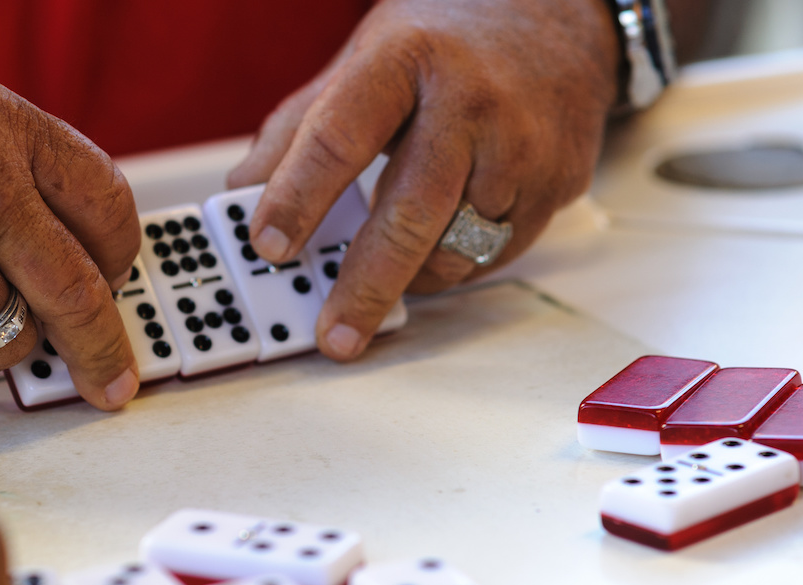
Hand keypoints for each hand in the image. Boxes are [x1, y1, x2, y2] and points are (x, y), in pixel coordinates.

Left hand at [228, 0, 618, 359]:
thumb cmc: (447, 40)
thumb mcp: (363, 57)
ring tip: (383, 275)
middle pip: (411, 213)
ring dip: (412, 277)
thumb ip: (299, 126)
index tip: (268, 245)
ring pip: (458, 247)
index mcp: (406, 58)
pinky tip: (439, 244)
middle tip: (333, 335)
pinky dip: (456, 264)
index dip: (299, 197)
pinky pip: (496, 253)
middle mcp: (471, 101)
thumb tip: (243, 194)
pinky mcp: (558, 182)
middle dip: (366, 286)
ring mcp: (524, 145)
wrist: (559, 17)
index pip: (341, 137)